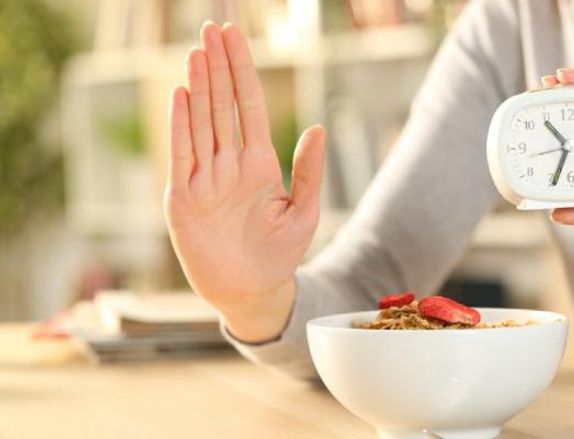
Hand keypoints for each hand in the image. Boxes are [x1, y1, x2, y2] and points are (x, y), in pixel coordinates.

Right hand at [164, 22, 325, 340]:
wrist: (253, 292)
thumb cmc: (279, 254)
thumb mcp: (303, 212)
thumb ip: (308, 171)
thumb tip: (317, 127)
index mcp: (259, 164)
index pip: (250, 106)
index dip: (243, 71)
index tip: (236, 38)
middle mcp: (229, 165)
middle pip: (223, 106)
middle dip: (218, 67)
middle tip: (212, 29)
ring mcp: (205, 179)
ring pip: (202, 123)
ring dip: (199, 86)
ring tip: (197, 52)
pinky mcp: (183, 199)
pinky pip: (182, 155)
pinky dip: (181, 126)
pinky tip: (182, 95)